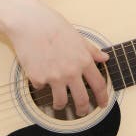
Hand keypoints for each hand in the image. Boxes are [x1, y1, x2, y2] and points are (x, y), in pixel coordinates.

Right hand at [3, 0, 108, 115]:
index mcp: (83, 60)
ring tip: (59, 104)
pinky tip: (39, 74)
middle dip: (83, 110)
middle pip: (81, 100)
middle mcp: (70, 71)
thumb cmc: (53, 25)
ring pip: (60, 101)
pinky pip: (41, 87)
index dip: (102, 97)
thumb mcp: (78, 36)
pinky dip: (41, 83)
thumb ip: (91, 51)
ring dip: (60, 105)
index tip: (102, 103)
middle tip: (82, 112)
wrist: (30, 23)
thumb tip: (105, 58)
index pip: (98, 84)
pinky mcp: (37, 78)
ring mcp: (54, 77)